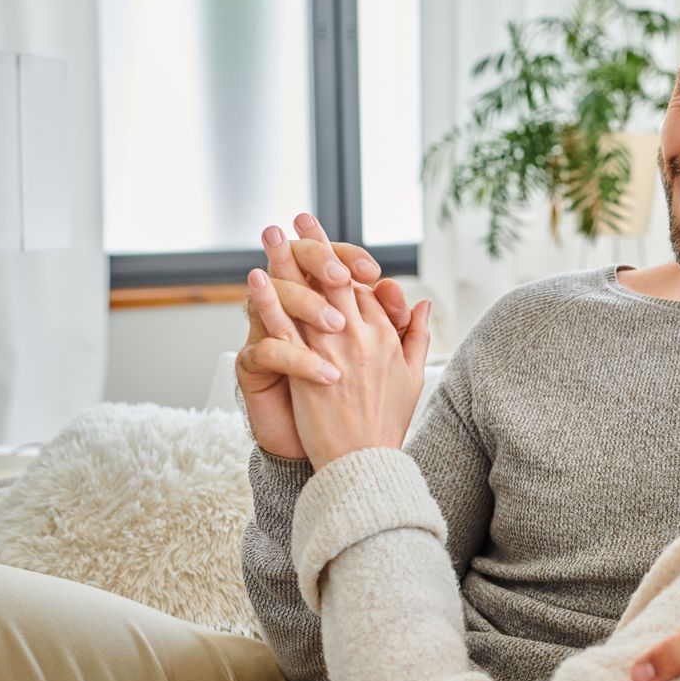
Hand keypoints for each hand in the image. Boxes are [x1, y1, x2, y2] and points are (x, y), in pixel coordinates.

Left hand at [236, 213, 411, 459]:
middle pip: (336, 280)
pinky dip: (270, 300)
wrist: (364, 462)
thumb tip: (423, 303)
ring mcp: (333, 351)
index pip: (362, 289)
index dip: (343, 260)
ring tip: (273, 232)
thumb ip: (418, 336)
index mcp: (387, 337)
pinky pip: (285, 327)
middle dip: (318, 245)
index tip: (327, 241)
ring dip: (288, 261)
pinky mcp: (307, 368)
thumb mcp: (414, 376)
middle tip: (301, 218)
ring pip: (308, 295)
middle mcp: (361, 337)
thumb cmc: (387, 423)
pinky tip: (256, 278)